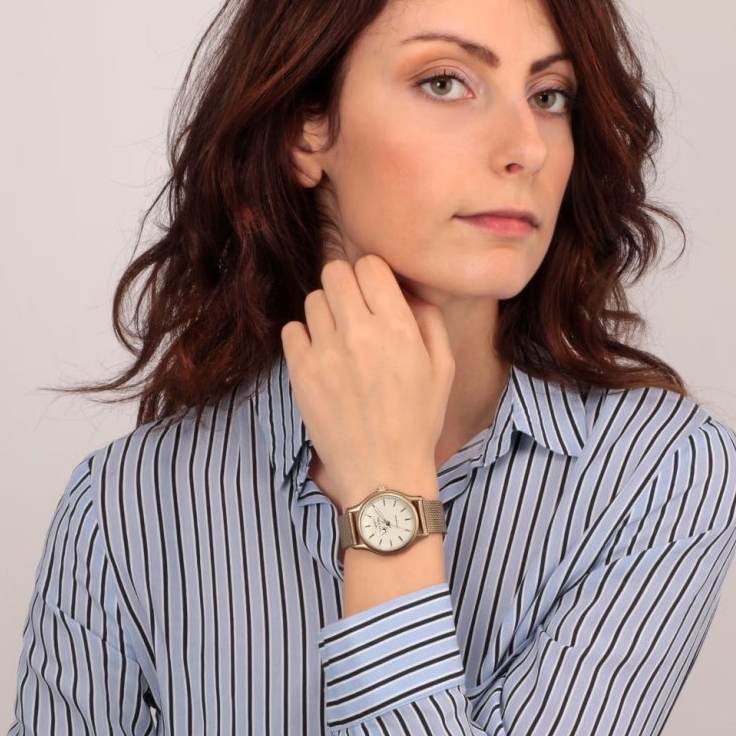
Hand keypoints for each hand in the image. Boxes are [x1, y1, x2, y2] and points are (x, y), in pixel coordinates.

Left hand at [280, 255, 454, 510]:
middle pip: (335, 272)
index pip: (369, 265)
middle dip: (345, 284)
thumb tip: (407, 291)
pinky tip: (321, 357)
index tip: (375, 293)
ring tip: (339, 339)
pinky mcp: (301, 372)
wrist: (383, 471)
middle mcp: (359, 332)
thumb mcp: (443, 369)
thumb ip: (429, 321)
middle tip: (353, 309)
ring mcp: (325, 352)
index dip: (372, 275)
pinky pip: (291, 330)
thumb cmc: (417, 421)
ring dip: (326, 312)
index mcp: (397, 328)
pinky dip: (304, 337)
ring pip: (313, 299)